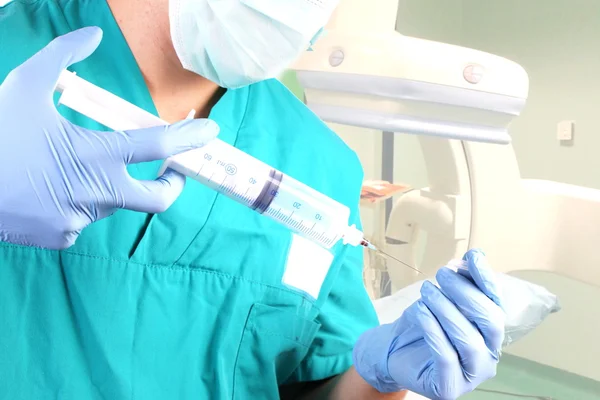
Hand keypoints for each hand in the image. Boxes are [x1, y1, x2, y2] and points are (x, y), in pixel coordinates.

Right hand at [0, 27, 219, 248]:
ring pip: (111, 202)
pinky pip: (81, 219)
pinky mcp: (61, 238)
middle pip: (158, 199)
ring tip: (67, 167)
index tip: (209, 132)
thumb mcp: (25, 84)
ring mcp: (80, 219)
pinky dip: (75, 203)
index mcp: (94, 154)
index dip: (188, 138)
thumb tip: (94, 35)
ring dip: (105, 185)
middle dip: (173, 184)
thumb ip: (63, 56)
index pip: (158, 146)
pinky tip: (46, 189)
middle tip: (174, 171)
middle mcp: (96, 193)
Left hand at [353, 249, 504, 399]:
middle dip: (466, 294)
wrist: (393, 351)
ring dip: (447, 311)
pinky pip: (446, 357)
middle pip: (490, 322)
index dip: (486, 279)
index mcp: (491, 332)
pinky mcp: (450, 387)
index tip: (471, 257)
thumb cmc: (423, 324)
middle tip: (442, 274)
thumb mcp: (441, 299)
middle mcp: (489, 354)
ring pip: (469, 341)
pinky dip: (434, 330)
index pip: (496, 303)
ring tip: (427, 291)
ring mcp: (472, 374)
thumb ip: (460, 282)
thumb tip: (473, 257)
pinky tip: (420, 312)